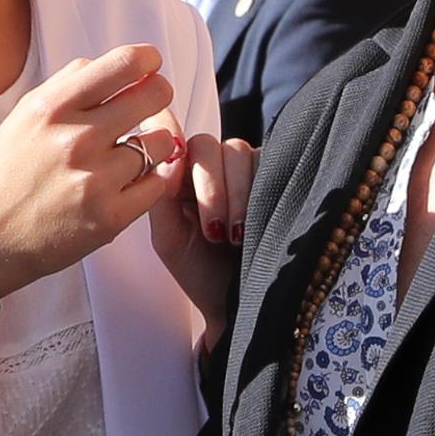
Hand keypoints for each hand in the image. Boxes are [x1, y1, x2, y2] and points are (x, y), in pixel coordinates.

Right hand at [0, 44, 180, 331]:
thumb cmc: (7, 173)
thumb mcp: (25, 115)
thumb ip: (68, 85)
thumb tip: (114, 66)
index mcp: (53, 107)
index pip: (123, 64)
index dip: (147, 59)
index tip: (150, 64)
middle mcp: (75, 139)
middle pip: (153, 96)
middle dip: (158, 95)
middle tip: (151, 104)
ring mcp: (95, 180)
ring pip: (161, 142)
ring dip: (152, 144)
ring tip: (131, 153)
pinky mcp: (110, 217)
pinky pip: (158, 183)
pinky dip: (149, 181)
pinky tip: (128, 183)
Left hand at [148, 124, 256, 349]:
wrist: (237, 303)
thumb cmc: (200, 272)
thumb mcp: (170, 239)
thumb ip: (161, 199)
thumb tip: (168, 158)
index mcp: (177, 175)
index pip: (169, 138)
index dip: (167, 132)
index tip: (173, 169)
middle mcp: (208, 165)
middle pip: (205, 144)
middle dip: (209, 187)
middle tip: (213, 231)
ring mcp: (241, 167)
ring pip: (236, 151)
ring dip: (235, 194)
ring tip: (234, 236)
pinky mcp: (272, 172)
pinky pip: (266, 162)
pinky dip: (259, 190)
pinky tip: (255, 223)